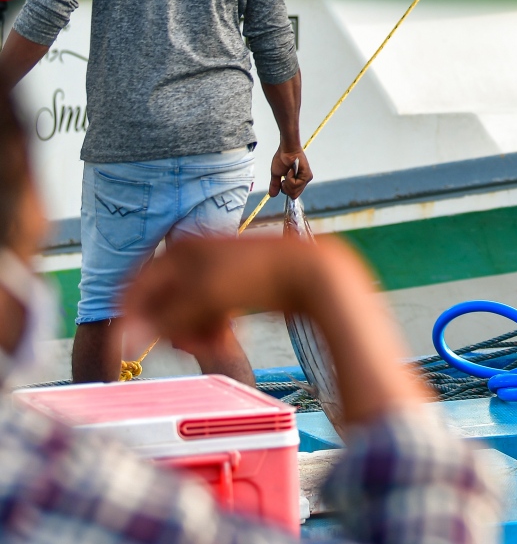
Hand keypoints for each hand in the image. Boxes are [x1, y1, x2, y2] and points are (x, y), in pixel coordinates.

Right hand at [123, 236, 314, 355]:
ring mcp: (216, 271)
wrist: (310, 272)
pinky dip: (213, 327)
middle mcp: (195, 256)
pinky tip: (226, 337)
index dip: (132, 317)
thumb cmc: (256, 276)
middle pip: (163, 302)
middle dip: (172, 327)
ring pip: (188, 311)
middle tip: (188, 347)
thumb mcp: (203, 298)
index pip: (137, 285)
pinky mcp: (234, 287)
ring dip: (194, 331)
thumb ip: (163, 319)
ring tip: (214, 343)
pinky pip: (210, 312)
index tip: (133, 347)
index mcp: (180, 250)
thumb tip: (125, 339)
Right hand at [270, 146, 311, 198]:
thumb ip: (275, 185)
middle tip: (284, 178)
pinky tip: (291, 170)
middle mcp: (303, 181)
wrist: (286, 150)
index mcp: (298, 182)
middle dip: (285, 188)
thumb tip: (272, 195)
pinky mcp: (307, 175)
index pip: (292, 195)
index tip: (282, 181)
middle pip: (293, 195)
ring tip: (288, 172)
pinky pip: (295, 184)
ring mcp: (306, 179)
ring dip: (287, 182)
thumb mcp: (276, 175)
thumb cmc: (282, 159)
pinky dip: (289, 178)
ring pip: (294, 191)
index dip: (285, 190)